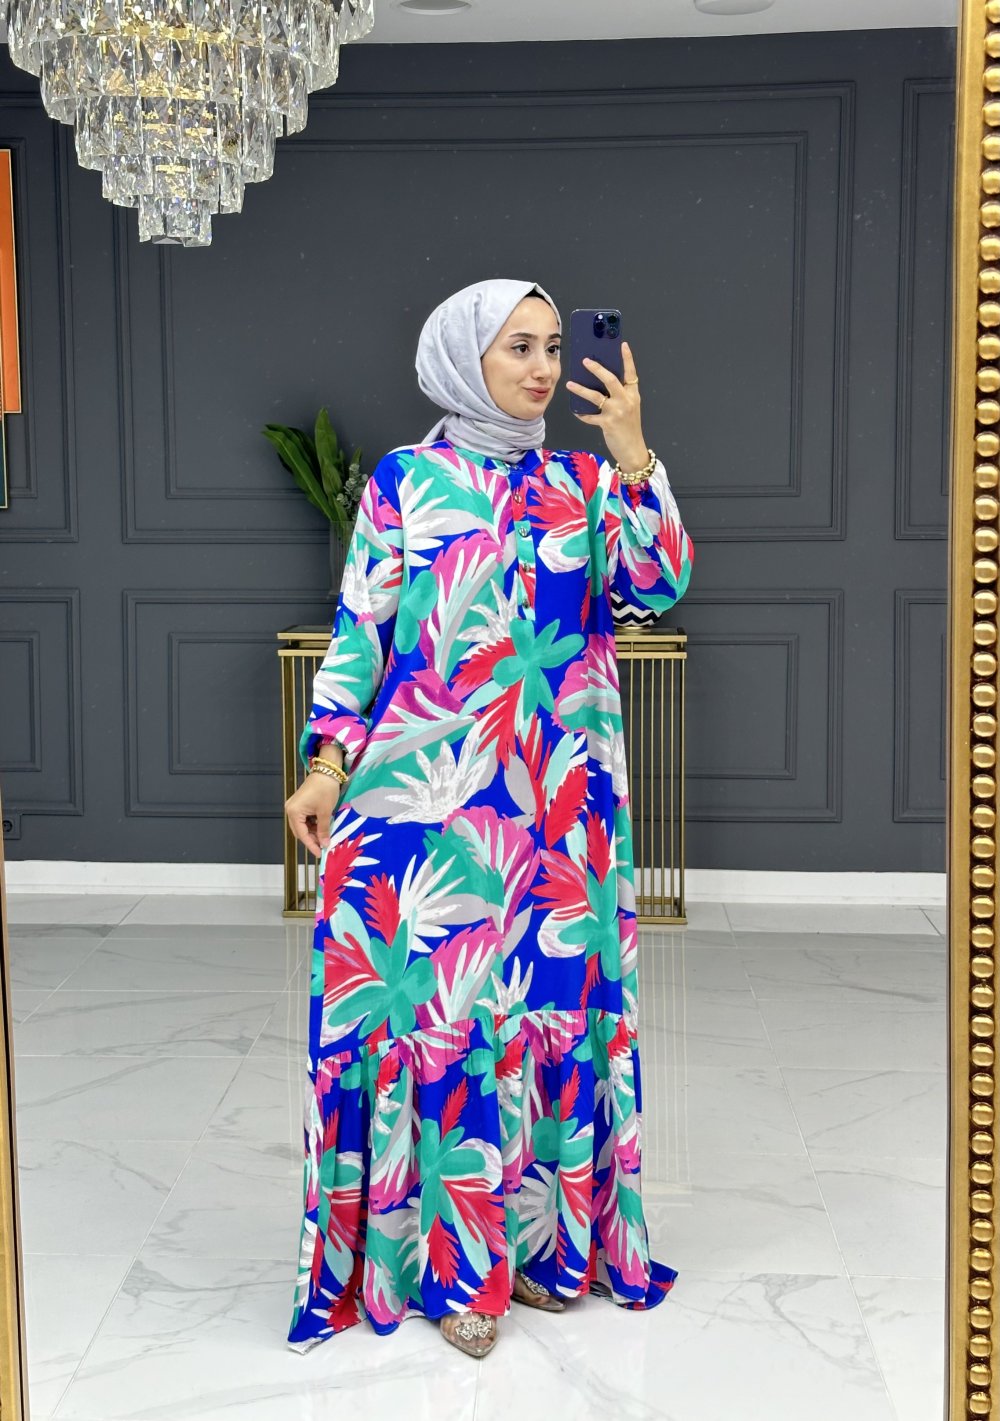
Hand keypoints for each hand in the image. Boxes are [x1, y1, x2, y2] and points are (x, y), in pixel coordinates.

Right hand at [285, 774, 340, 857]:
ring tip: (325, 837)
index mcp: (294, 812)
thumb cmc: (325, 790)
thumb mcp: (325, 812)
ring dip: (313, 832)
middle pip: (300, 831)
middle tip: (323, 846)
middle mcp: (290, 810)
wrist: (327, 770)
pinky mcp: (300, 804)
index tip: (320, 853)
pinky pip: (305, 819)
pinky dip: (313, 825)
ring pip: (303, 826)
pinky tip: (322, 828)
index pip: (301, 834)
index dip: (311, 845)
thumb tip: (324, 844)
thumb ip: (323, 830)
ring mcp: (294, 807)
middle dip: (312, 839)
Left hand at [565, 340, 648, 471]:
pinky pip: (590, 416)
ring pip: (595, 396)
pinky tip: (576, 411)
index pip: (631, 373)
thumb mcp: (629, 408)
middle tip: (585, 360)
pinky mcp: (607, 423)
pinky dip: (582, 414)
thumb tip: (599, 382)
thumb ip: (619, 395)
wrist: (633, 450)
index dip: (627, 358)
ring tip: (570, 384)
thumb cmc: (629, 428)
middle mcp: (626, 401)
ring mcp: (617, 412)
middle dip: (596, 368)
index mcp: (633, 394)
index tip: (622, 344)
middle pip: (610, 379)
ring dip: (580, 389)